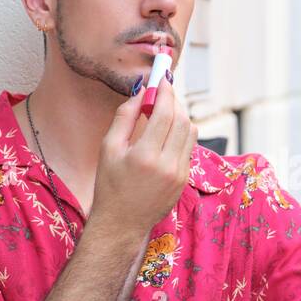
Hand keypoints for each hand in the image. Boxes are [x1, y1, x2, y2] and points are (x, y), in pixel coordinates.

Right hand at [90, 76, 197, 233]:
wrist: (122, 223)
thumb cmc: (110, 185)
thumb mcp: (108, 148)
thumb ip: (125, 117)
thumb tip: (140, 92)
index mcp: (145, 156)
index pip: (164, 113)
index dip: (165, 92)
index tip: (162, 78)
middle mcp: (167, 164)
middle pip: (182, 120)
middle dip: (174, 101)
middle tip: (163, 91)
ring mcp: (180, 173)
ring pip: (191, 132)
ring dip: (180, 115)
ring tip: (164, 110)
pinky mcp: (185, 179)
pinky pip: (189, 147)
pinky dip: (182, 132)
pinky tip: (168, 131)